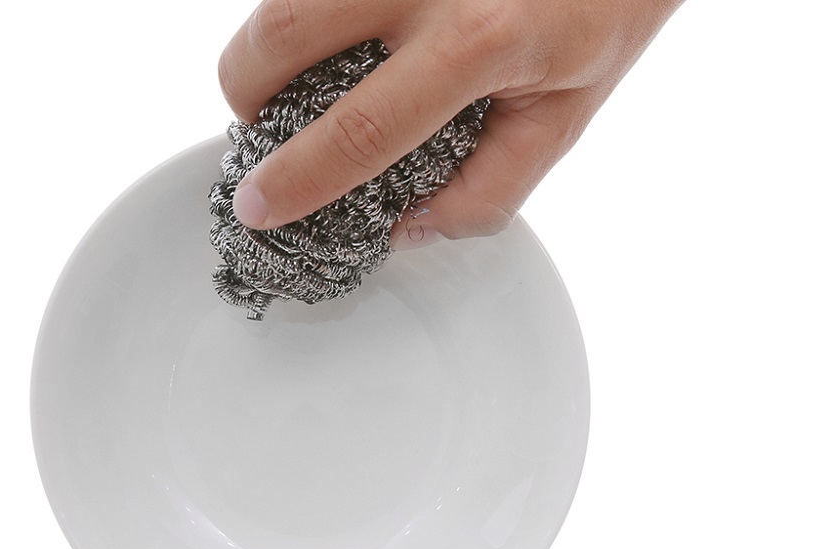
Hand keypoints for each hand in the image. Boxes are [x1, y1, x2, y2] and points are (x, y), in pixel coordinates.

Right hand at [218, 0, 682, 242]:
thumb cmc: (601, 11)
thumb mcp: (562, 119)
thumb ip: (487, 191)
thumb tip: (405, 228)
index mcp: (480, 41)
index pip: (361, 127)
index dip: (297, 178)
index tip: (258, 207)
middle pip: (282, 37)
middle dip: (246, 92)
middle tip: (266, 119)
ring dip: (266, 46)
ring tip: (300, 73)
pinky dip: (306, 13)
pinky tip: (342, 32)